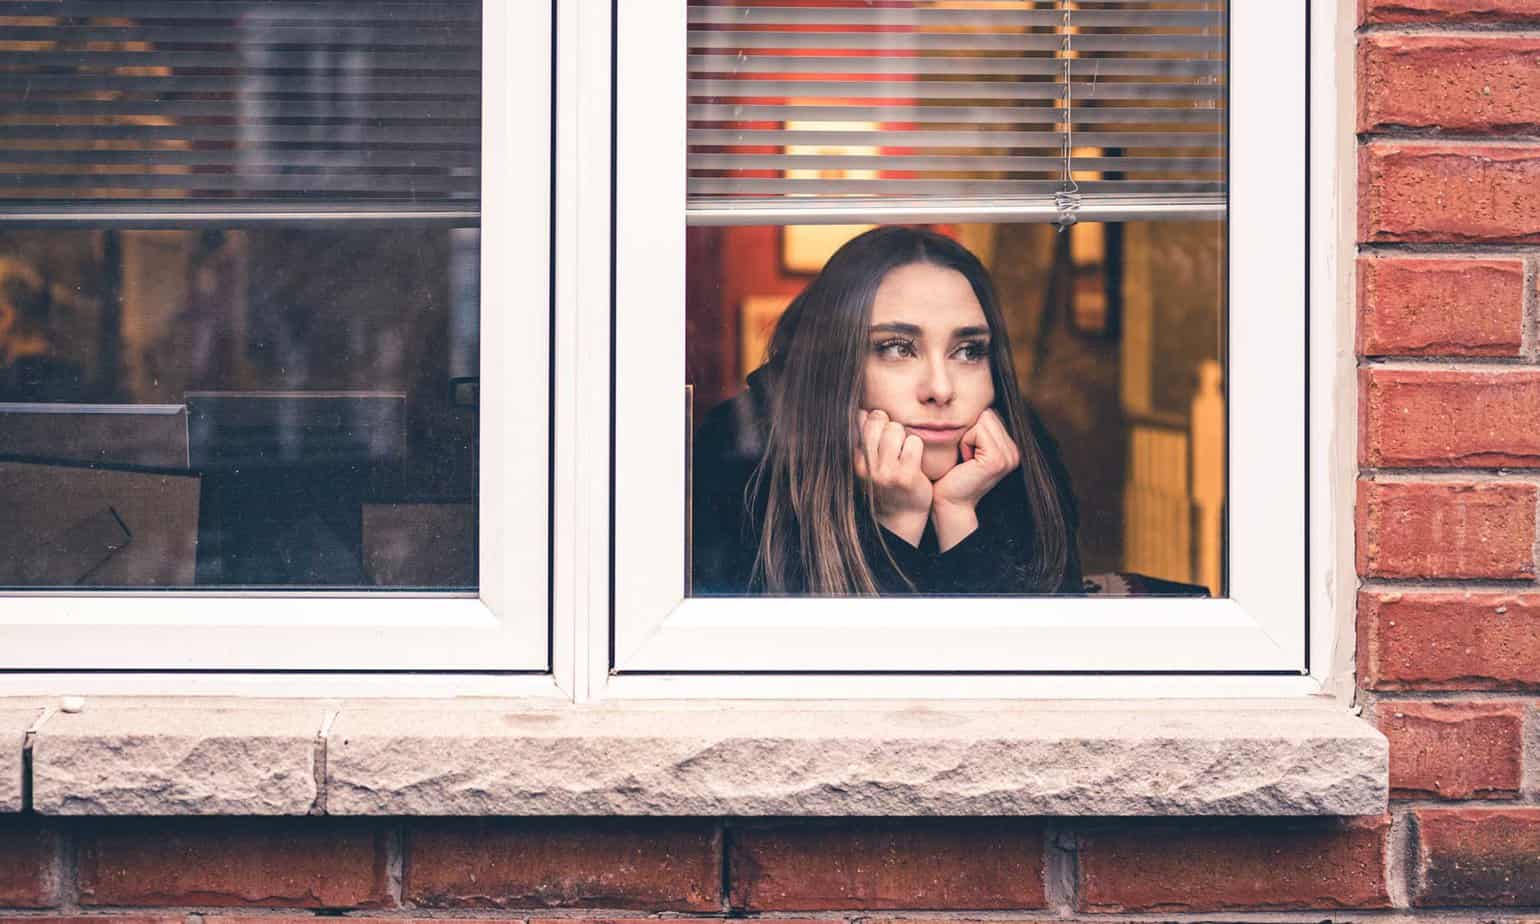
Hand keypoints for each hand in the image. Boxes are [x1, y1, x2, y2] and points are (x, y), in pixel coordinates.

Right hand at [854, 408, 931, 546]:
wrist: (900, 515)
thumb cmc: (886, 482)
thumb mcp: (868, 462)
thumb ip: (865, 438)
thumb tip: (865, 411)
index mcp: (855, 459)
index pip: (860, 419)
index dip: (875, 420)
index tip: (881, 434)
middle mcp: (867, 466)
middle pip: (878, 420)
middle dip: (890, 424)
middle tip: (896, 441)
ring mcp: (886, 472)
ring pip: (896, 429)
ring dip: (904, 436)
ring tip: (904, 451)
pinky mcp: (906, 476)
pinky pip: (914, 442)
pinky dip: (917, 447)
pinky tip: (914, 460)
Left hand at [930, 409, 1020, 549]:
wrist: (948, 501)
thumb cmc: (951, 473)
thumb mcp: (968, 446)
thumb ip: (978, 428)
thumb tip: (973, 400)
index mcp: (1010, 448)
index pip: (991, 414)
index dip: (972, 428)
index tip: (967, 451)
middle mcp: (1015, 452)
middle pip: (988, 414)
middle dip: (970, 431)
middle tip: (965, 456)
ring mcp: (1009, 457)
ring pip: (983, 420)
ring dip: (966, 437)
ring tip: (965, 458)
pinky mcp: (997, 460)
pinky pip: (977, 432)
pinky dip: (965, 442)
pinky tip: (965, 461)